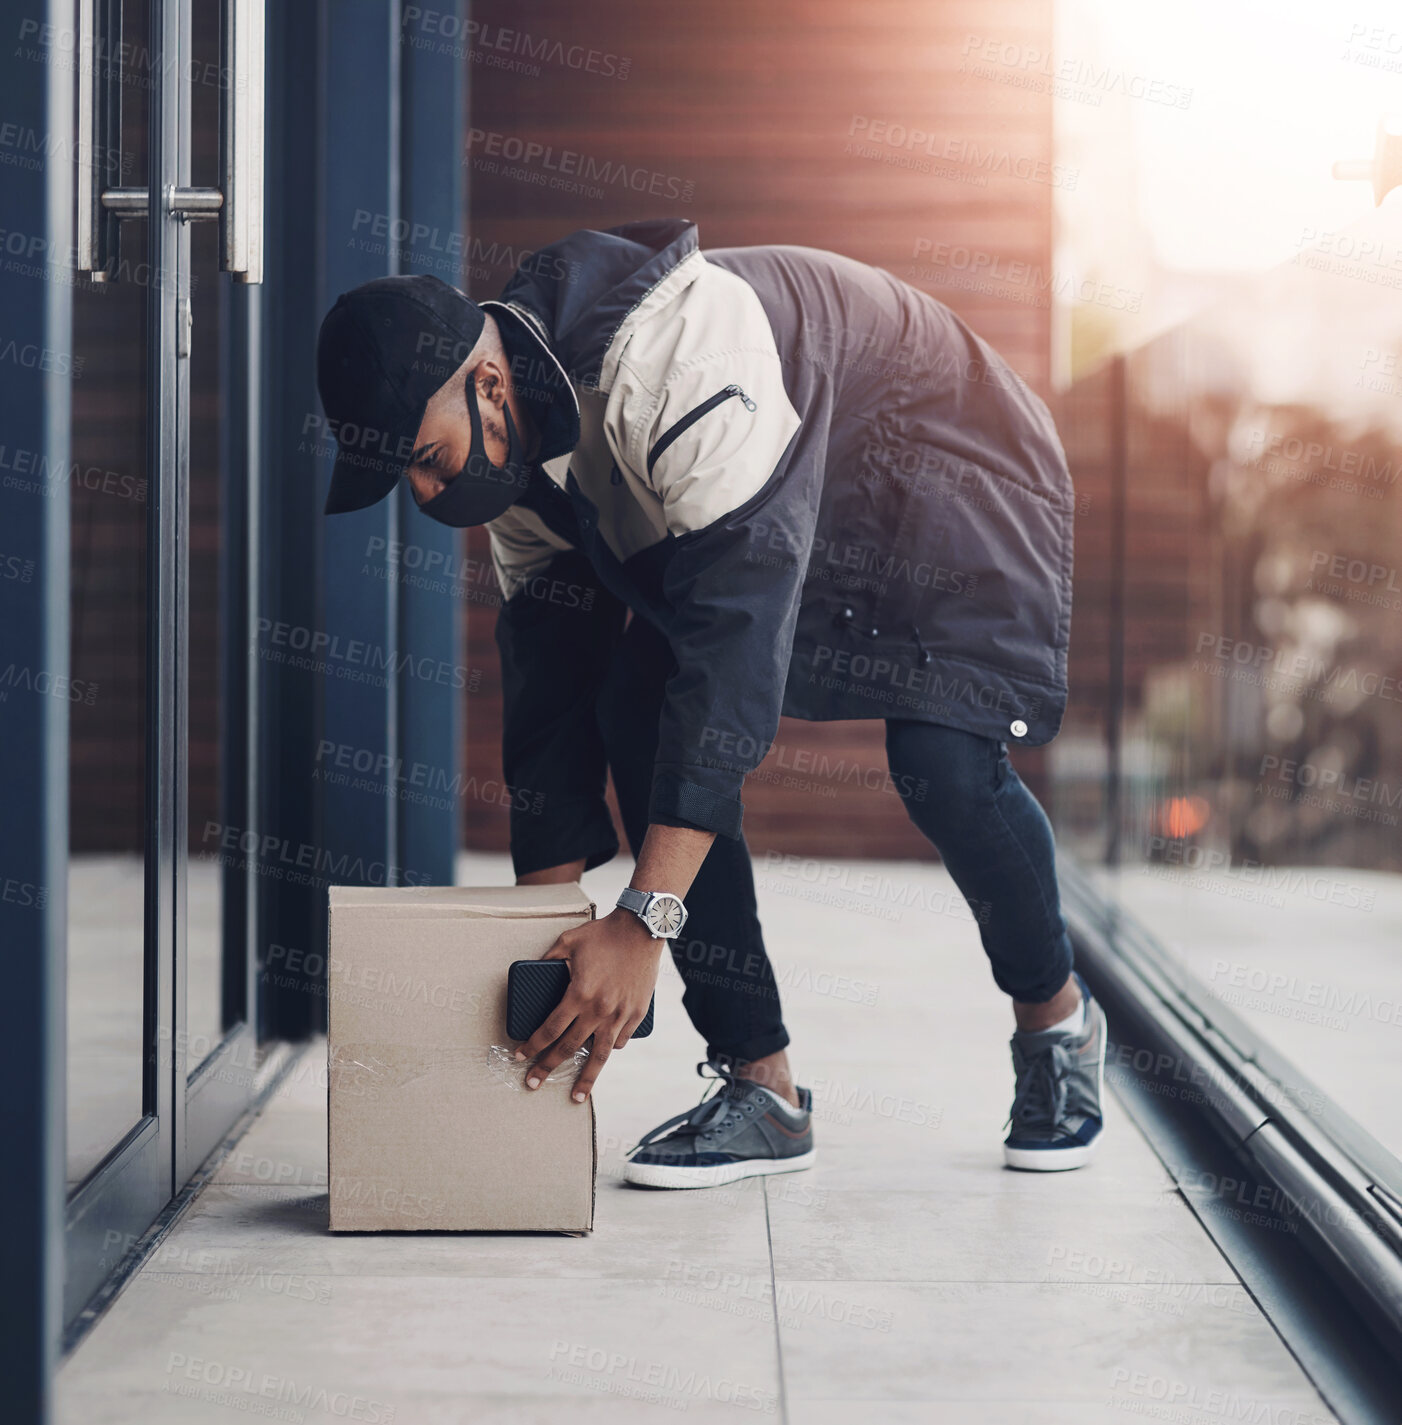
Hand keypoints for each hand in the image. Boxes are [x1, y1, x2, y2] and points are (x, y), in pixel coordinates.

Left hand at [514, 908, 661, 1101]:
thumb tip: (534, 969)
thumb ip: (549, 959)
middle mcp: (598, 1010)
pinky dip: (610, 1049)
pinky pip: (620, 1040)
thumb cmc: (604, 933)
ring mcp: (619, 1015)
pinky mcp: (636, 1014)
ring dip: (586, 1079)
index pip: (549, 1029)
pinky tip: (602, 1053)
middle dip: (547, 1068)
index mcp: (579, 994)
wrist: (641, 929)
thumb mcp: (568, 941)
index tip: (521, 1057)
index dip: (532, 1046)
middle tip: (533, 1082)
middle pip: (568, 1048)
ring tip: (577, 1097)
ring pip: (599, 1055)